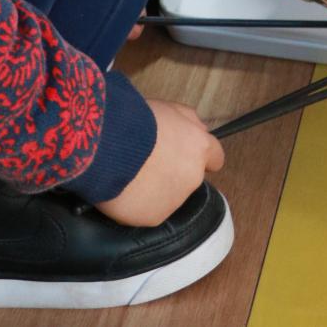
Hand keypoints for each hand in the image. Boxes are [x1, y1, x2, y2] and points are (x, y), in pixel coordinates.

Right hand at [96, 100, 223, 228]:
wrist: (111, 147)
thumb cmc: (138, 120)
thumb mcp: (169, 108)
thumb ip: (189, 120)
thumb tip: (200, 130)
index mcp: (199, 147)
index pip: (215, 158)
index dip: (200, 156)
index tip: (187, 154)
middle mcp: (192, 177)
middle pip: (189, 177)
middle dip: (174, 171)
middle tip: (149, 162)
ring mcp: (174, 200)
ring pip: (168, 195)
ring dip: (156, 187)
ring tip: (132, 174)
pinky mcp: (154, 217)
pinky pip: (148, 210)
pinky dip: (138, 202)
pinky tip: (124, 190)